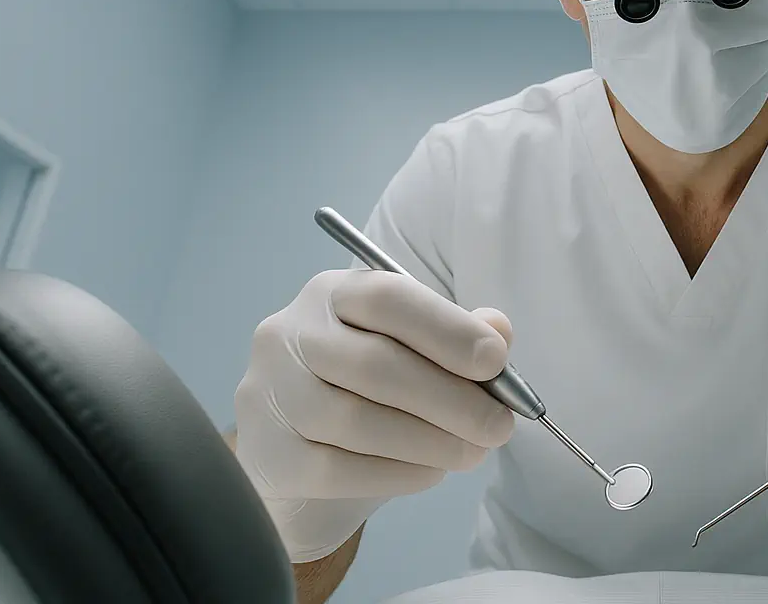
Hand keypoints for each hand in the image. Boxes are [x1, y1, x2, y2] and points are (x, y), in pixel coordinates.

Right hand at [233, 268, 516, 562]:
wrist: (304, 459)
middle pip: (374, 364)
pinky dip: (397, 473)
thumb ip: (457, 337)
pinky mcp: (268, 454)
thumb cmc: (370, 392)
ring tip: (472, 452)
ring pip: (356, 420)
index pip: (388, 297)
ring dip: (430, 441)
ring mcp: (271, 394)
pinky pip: (338, 469)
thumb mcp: (414, 353)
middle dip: (451, 399)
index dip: (447, 329)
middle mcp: (290, 333)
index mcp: (333, 294)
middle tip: (499, 427)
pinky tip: (431, 473)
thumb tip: (498, 330)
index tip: (496, 361)